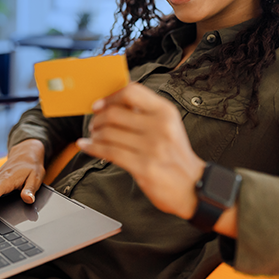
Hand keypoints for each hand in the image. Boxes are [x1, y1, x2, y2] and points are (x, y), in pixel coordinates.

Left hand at [77, 82, 204, 218]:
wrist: (192, 187)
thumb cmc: (175, 155)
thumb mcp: (168, 125)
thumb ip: (145, 111)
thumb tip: (114, 101)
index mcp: (165, 111)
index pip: (131, 92)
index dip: (110, 97)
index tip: (99, 104)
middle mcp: (159, 126)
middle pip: (114, 112)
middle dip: (97, 118)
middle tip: (94, 124)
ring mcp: (151, 147)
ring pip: (108, 132)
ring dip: (94, 134)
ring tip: (93, 137)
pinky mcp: (143, 166)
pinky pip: (109, 152)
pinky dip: (92, 148)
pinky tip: (87, 146)